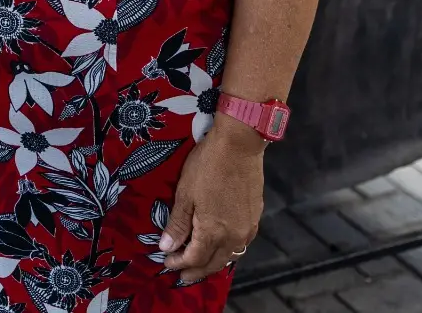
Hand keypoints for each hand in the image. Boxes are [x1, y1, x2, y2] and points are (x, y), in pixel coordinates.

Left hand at [161, 118, 264, 282]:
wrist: (239, 145)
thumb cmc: (207, 166)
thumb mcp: (185, 194)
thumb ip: (178, 224)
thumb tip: (167, 247)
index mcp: (214, 231)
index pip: (195, 258)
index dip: (180, 263)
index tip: (167, 263)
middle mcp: (234, 236)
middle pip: (214, 263)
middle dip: (196, 271)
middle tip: (182, 277)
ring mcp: (248, 228)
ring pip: (230, 256)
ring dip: (213, 263)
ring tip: (199, 266)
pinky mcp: (255, 217)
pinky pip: (240, 244)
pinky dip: (227, 251)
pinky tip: (219, 247)